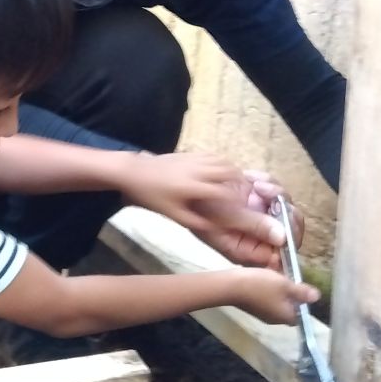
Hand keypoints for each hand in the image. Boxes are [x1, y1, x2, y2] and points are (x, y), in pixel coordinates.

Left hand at [118, 151, 243, 218]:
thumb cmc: (152, 196)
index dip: (235, 200)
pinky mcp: (190, 153)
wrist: (135, 172)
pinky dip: (222, 162)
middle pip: (228, 172)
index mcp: (194, 187)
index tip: (241, 208)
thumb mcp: (171, 214)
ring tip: (237, 181)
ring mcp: (195, 159)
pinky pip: (212, 155)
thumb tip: (215, 228)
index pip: (223, 192)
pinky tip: (221, 170)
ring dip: (233, 170)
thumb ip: (195, 221)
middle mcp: (198, 170)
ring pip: (222, 161)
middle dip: (240, 182)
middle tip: (245, 192)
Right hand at [189, 170, 300, 270]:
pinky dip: (268, 181)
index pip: (280, 254)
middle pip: (291, 230)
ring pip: (285, 207)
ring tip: (256, 184)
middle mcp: (259, 236)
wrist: (186, 186)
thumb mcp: (224, 218)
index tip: (288, 221)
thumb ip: (253, 226)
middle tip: (273, 195)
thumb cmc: (198, 208)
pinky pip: (275, 191)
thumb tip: (283, 237)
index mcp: (250, 250)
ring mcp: (260, 216)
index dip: (291, 239)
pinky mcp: (259, 199)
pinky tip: (251, 177)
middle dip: (286, 210)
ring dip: (275, 192)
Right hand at [235, 267, 319, 324]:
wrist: (231, 286)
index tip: (301, 287)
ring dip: (279, 292)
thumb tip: (317, 297)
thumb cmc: (260, 286)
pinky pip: (266, 301)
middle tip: (289, 279)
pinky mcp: (253, 308)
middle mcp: (275, 320)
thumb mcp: (285, 284)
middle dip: (291, 295)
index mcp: (285, 316)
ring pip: (277, 304)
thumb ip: (301, 292)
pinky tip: (265, 279)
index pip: (301, 314)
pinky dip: (268, 292)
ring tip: (277, 276)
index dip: (303, 302)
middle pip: (289, 308)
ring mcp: (262, 315)